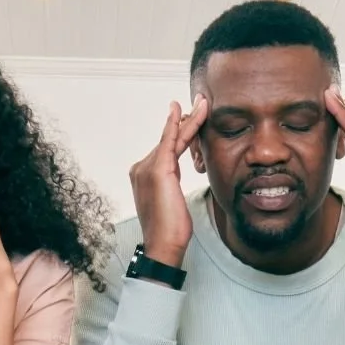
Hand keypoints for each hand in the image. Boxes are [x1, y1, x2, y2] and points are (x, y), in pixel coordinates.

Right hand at [127, 95, 207, 268]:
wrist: (163, 244)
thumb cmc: (169, 229)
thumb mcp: (171, 200)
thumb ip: (170, 183)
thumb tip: (176, 176)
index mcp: (143, 174)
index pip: (165, 147)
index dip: (178, 130)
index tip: (188, 115)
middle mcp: (141, 167)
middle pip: (168, 139)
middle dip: (185, 119)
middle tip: (200, 101)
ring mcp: (147, 167)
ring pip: (173, 137)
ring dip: (189, 119)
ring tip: (203, 102)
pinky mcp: (158, 169)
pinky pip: (172, 140)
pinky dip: (181, 124)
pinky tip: (190, 111)